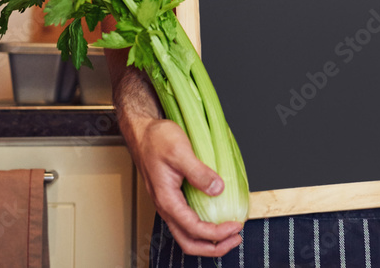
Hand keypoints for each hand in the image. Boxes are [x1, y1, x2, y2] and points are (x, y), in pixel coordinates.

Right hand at [130, 117, 243, 256]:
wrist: (143, 132)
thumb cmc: (157, 140)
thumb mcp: (180, 151)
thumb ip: (199, 172)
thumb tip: (218, 189)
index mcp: (167, 199)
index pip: (193, 228)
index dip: (216, 233)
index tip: (236, 226)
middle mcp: (167, 207)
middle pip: (188, 242)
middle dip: (214, 247)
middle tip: (235, 238)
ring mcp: (170, 204)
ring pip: (187, 235)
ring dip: (209, 240)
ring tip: (229, 234)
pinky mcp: (175, 198)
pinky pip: (188, 221)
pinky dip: (204, 227)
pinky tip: (217, 218)